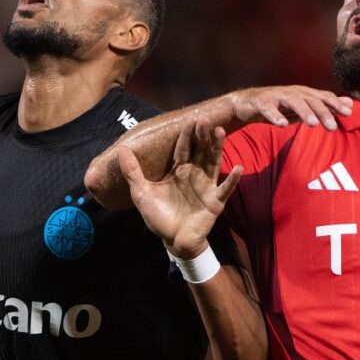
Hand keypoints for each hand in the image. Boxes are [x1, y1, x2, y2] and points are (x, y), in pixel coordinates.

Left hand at [117, 122, 242, 257]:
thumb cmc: (158, 216)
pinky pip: (224, 188)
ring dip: (217, 148)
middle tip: (205, 119)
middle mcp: (193, 174)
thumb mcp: (141, 193)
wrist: (173, 241)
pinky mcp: (215, 201)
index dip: (186, 135)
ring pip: (212, 163)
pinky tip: (238, 168)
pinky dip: (232, 179)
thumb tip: (121, 149)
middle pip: (199, 151)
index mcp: (177, 170)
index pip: (182, 148)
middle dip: (202, 135)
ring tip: (220, 132)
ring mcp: (206, 186)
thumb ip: (133, 172)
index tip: (190, 118)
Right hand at [226, 87, 351, 130]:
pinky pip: (269, 108)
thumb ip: (327, 106)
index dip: (335, 104)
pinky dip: (276, 116)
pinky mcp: (262, 102)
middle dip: (323, 112)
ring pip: (293, 101)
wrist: (248, 104)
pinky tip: (282, 125)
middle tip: (333, 127)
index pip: (323, 97)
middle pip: (310, 100)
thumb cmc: (279, 106)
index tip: (349, 114)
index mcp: (304, 94)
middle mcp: (293, 92)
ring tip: (312, 124)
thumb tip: (350, 104)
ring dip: (303, 111)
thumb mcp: (305, 107)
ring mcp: (277, 96)